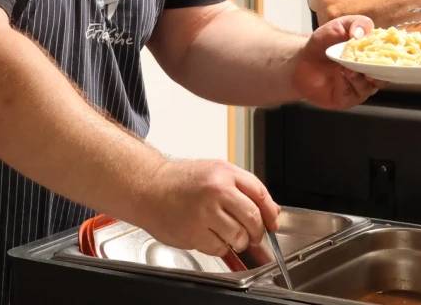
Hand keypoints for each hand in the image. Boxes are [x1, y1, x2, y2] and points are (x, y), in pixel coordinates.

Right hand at [138, 159, 279, 256]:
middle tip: (254, 236)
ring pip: (238, 236)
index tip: (272, 223)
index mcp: (224, 172)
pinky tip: (211, 236)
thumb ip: (243, 188)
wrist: (148, 187)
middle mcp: (216, 190)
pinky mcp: (193, 232)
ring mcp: (204, 212)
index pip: (259, 193)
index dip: (270, 212)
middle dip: (257, 232)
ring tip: (232, 237)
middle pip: (252, 217)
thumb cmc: (180, 181)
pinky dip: (219, 247)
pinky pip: (219, 248)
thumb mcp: (214, 173)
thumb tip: (270, 210)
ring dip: (240, 242)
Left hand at [291, 15, 382, 109]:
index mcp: (373, 58)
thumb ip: (355, 23)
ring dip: (359, 77)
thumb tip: (363, 32)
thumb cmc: (324, 43)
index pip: (391, 60)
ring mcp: (358, 88)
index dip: (393, 57)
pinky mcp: (345, 99)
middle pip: (384, 77)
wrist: (301, 59)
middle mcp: (369, 75)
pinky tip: (340, 74)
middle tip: (370, 64)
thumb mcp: (340, 26)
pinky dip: (346, 84)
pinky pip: (351, 95)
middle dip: (379, 71)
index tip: (390, 51)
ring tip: (348, 67)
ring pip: (368, 88)